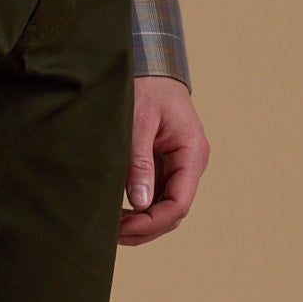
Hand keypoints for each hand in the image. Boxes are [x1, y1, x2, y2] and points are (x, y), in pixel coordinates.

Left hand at [119, 73, 209, 245]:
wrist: (150, 67)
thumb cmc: (146, 88)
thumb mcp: (139, 122)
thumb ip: (139, 161)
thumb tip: (140, 203)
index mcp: (192, 153)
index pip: (179, 203)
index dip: (152, 222)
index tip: (123, 228)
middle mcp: (189, 164)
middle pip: (172, 212)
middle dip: (144, 228)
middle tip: (110, 234)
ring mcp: (177, 167)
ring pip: (163, 208)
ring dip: (140, 223)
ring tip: (110, 227)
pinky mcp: (163, 166)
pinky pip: (154, 196)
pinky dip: (137, 209)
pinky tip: (115, 213)